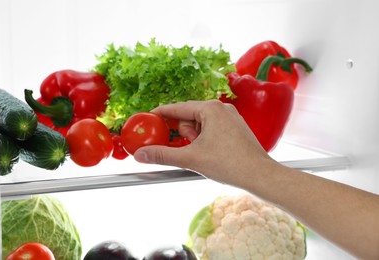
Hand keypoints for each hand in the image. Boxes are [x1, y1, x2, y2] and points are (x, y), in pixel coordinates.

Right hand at [133, 100, 275, 185]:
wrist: (259, 175)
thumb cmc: (230, 164)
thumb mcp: (191, 159)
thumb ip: (163, 155)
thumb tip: (140, 155)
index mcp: (210, 109)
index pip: (176, 108)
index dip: (160, 114)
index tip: (147, 119)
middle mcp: (220, 108)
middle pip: (188, 117)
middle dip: (184, 134)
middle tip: (190, 149)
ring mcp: (229, 117)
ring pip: (199, 125)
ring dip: (195, 139)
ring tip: (204, 154)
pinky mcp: (234, 127)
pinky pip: (211, 129)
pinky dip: (204, 140)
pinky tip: (210, 153)